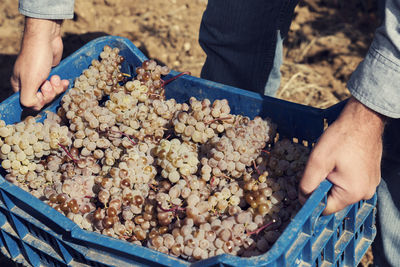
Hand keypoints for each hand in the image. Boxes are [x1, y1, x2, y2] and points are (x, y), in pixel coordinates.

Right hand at [11, 18, 68, 110]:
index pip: (29, 103)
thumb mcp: (29, 82)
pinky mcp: (52, 73)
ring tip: (55, 77)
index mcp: (20, 86)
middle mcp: (29, 83)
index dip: (39, 101)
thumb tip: (34, 106)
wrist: (45, 38)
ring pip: (52, 93)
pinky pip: (59, 86)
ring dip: (56, 87)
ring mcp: (41, 78)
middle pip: (43, 99)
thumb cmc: (35, 59)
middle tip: (49, 83)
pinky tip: (65, 81)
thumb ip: (28, 99)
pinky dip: (62, 84)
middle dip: (49, 93)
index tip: (41, 93)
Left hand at [299, 97, 383, 214]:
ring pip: (341, 190)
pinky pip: (350, 182)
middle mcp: (365, 193)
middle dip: (322, 187)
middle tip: (319, 168)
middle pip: (334, 200)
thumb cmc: (341, 138)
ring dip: (330, 179)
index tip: (304, 186)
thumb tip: (302, 199)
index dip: (311, 200)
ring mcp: (370, 184)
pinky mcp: (370, 175)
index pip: (326, 209)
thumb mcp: (317, 161)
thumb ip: (307, 184)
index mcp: (353, 193)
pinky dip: (340, 175)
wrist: (363, 119)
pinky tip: (338, 160)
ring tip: (330, 161)